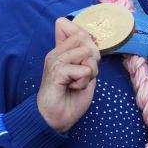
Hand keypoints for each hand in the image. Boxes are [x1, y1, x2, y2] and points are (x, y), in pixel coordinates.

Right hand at [37, 18, 100, 132]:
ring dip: (90, 72)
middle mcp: (56, 52)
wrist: (54, 117)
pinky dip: (84, 82)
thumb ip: (87, 56)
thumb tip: (92, 38)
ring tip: (77, 82)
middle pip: (86, 39)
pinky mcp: (57, 71)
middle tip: (83, 75)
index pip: (77, 29)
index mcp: (61, 51)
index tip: (86, 60)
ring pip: (88, 54)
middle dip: (93, 59)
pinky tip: (72, 88)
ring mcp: (55, 61)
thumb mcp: (84, 73)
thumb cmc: (69, 96)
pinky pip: (84, 70)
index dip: (90, 41)